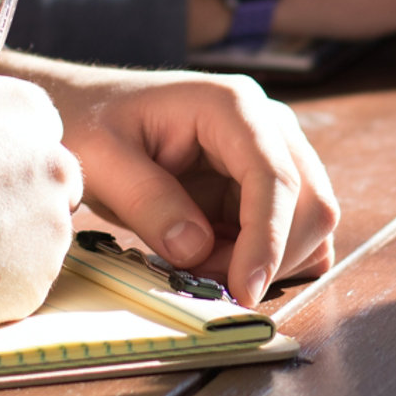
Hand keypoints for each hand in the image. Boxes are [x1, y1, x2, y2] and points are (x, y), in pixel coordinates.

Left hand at [4, 61, 339, 307]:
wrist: (85, 110)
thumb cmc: (90, 123)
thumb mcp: (101, 160)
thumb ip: (148, 202)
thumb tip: (196, 250)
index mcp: (231, 105)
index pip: (275, 176)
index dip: (268, 238)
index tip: (244, 290)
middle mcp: (267, 123)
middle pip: (310, 201)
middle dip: (269, 256)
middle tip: (204, 280)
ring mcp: (272, 152)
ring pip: (308, 222)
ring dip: (266, 261)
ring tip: (200, 265)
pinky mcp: (264, 183)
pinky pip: (292, 231)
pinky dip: (267, 259)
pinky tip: (219, 261)